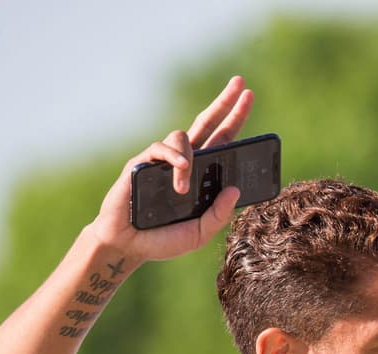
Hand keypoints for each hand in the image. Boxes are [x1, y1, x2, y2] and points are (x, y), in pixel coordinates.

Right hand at [90, 76, 254, 261]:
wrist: (128, 246)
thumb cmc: (163, 240)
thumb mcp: (199, 233)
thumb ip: (218, 216)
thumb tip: (235, 189)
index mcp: (201, 174)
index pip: (222, 140)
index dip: (235, 119)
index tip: (249, 96)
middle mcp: (184, 161)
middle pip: (207, 123)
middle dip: (224, 102)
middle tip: (241, 83)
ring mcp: (162, 160)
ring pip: (182, 136)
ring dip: (188, 160)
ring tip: (181, 190)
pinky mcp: (142, 163)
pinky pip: (161, 147)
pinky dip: (173, 156)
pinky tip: (179, 169)